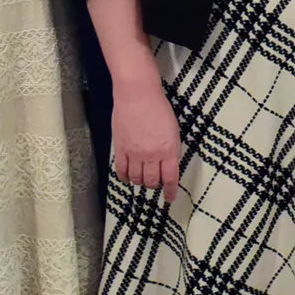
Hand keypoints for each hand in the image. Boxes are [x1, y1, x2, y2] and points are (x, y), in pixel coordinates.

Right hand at [112, 82, 184, 197]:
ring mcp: (134, 154)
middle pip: (152, 181)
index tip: (170, 198)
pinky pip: (121, 171)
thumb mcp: (174, 130)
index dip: (170, 191)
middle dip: (155, 185)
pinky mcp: (120, 149)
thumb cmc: (159, 108)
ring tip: (142, 179)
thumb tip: (170, 163)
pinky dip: (125, 178)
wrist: (138, 95)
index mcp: (169, 150)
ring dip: (141, 182)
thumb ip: (172, 149)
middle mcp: (152, 155)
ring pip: (137, 179)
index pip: (170, 178)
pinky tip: (128, 178)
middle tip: (155, 183)